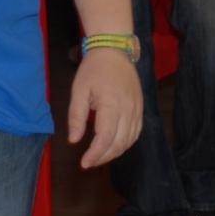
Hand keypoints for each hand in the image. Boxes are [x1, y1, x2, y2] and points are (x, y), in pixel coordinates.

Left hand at [67, 47, 143, 168]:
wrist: (114, 52)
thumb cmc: (93, 70)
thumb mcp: (78, 91)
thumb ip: (76, 117)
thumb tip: (74, 140)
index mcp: (111, 104)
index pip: (106, 137)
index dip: (96, 154)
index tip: (84, 163)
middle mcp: (128, 110)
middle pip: (119, 143)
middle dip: (103, 156)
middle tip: (88, 162)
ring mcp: (137, 110)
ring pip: (129, 141)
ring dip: (115, 152)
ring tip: (98, 157)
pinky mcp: (141, 110)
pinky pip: (136, 133)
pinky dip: (125, 144)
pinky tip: (114, 146)